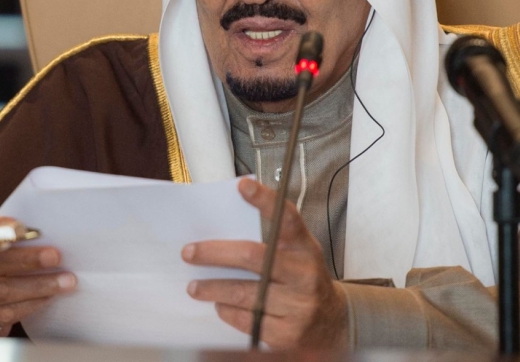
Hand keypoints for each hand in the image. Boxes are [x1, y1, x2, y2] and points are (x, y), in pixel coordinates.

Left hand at [182, 179, 347, 348]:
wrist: (330, 323)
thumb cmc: (302, 279)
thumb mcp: (296, 253)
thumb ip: (270, 238)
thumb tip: (222, 224)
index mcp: (305, 248)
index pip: (287, 219)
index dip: (266, 200)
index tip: (243, 185)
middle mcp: (305, 274)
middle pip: (253, 256)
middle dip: (215, 253)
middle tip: (189, 252)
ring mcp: (297, 306)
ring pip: (244, 293)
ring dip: (213, 288)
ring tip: (194, 286)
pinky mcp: (287, 334)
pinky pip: (247, 320)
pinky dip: (228, 311)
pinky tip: (220, 305)